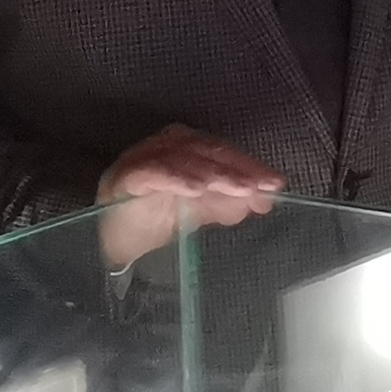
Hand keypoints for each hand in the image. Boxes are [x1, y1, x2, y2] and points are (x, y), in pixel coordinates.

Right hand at [91, 125, 283, 266]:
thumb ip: (233, 201)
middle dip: (236, 169)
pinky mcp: (122, 178)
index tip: (274, 184)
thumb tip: (268, 197)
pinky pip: (150, 173)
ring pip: (181, 158)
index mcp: (184, 148)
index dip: (249, 165)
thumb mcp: (204, 210)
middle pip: (205, 150)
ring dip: (213, 173)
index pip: (222, 151)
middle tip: (260, 187)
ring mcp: (141, 160)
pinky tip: (195, 189)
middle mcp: (163, 147)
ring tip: (238, 189)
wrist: (116, 244)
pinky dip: (174, 178)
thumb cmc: (157, 220)